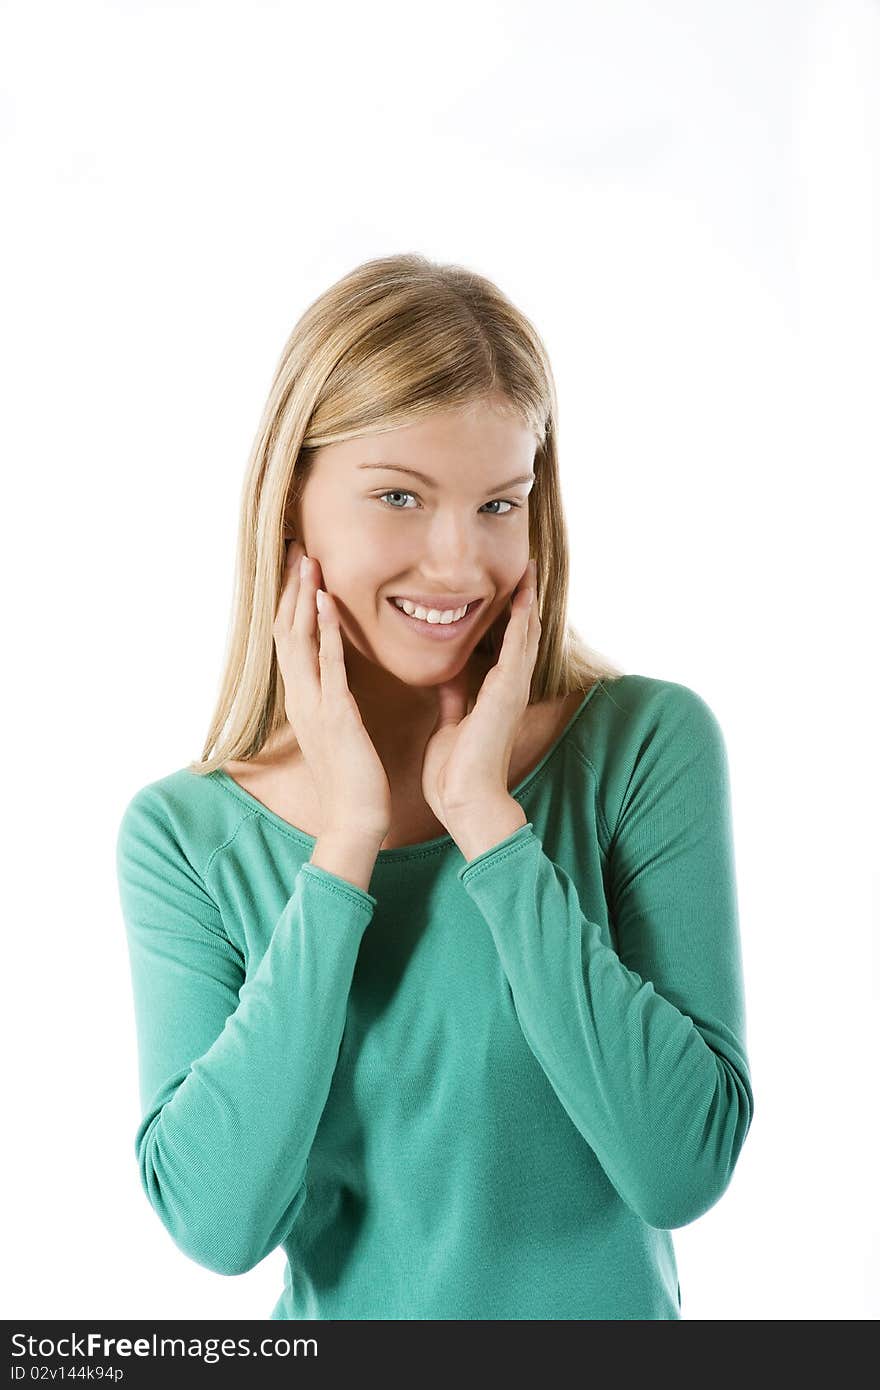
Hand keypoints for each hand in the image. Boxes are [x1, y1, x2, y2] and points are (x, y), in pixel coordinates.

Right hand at [273, 540, 391, 844]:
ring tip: (307, 560)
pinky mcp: (336, 716)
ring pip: (301, 640)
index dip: (289, 601)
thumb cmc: (354, 779)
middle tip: (295, 546)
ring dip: (303, 598)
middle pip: (287, 630)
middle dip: (289, 588)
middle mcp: (301, 697)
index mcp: (303, 700)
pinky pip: (329, 665)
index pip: (290, 640)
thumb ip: (336, 702)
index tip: (295, 566)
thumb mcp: (341, 732)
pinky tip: (328, 601)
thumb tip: (337, 684)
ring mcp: (314, 705)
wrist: (355, 820)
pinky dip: (327, 630)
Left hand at [420, 558, 540, 825]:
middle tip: (527, 566)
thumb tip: (448, 677)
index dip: (509, 615)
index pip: (507, 645)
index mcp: (496, 694)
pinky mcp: (507, 693)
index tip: (508, 587)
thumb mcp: (451, 723)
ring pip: (526, 634)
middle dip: (524, 600)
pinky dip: (521, 619)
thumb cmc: (456, 772)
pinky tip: (523, 596)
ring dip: (527, 601)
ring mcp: (512, 689)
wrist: (465, 800)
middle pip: (523, 633)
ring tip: (529, 569)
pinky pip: (517, 647)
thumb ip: (454, 698)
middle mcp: (510, 688)